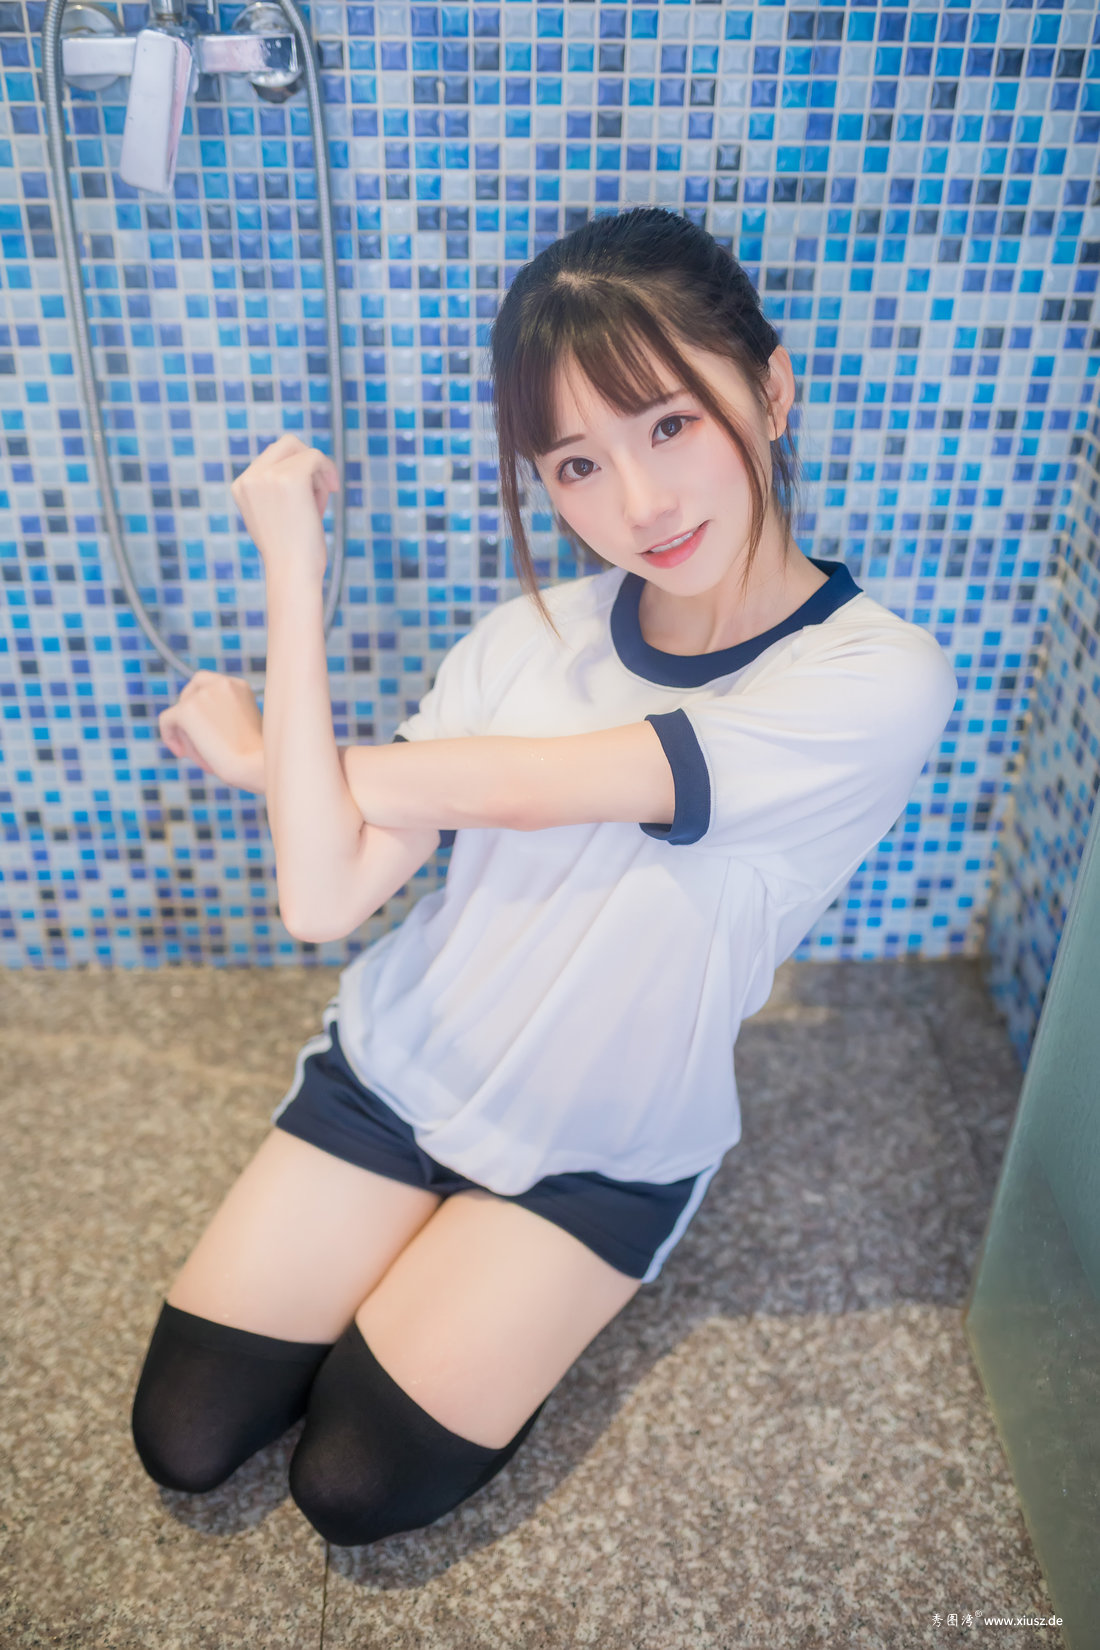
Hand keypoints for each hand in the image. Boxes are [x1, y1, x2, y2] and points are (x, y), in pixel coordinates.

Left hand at [159, 671, 264, 791]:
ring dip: (187, 734)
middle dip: (190, 718)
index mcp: (239, 686)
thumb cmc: (257, 759)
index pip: (207, 684)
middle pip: (190, 693)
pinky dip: (169, 736)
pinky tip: (180, 753)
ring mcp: (203, 694)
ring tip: (204, 756)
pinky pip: (167, 720)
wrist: (257, 766)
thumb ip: (225, 717)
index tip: (204, 726)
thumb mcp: (245, 729)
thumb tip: (200, 725)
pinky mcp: (187, 710)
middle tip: (198, 743)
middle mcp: (222, 684)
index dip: (200, 703)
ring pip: (179, 711)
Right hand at [231, 434, 338, 583]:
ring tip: (319, 504)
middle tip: (323, 489)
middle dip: (309, 463)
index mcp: (241, 486)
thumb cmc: (290, 554)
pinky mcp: (289, 477)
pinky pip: (316, 457)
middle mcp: (250, 478)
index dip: (297, 469)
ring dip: (319, 475)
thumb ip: (278, 490)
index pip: (273, 457)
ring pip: (303, 451)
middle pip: (287, 444)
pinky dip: (328, 471)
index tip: (311, 493)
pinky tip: (332, 491)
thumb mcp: (274, 516)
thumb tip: (305, 465)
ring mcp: (267, 476)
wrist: (292, 573)